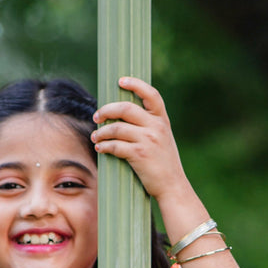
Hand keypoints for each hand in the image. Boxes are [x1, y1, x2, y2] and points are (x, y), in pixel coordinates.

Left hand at [92, 78, 190, 209]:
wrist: (172, 186)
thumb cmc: (164, 164)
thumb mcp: (163, 139)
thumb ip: (150, 125)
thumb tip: (124, 117)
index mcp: (162, 120)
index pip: (151, 94)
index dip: (135, 84)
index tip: (120, 81)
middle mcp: (156, 126)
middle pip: (126, 108)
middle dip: (107, 110)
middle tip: (97, 117)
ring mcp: (148, 140)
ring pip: (117, 128)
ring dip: (102, 132)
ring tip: (95, 137)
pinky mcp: (139, 154)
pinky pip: (115, 146)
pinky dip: (104, 146)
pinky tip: (100, 148)